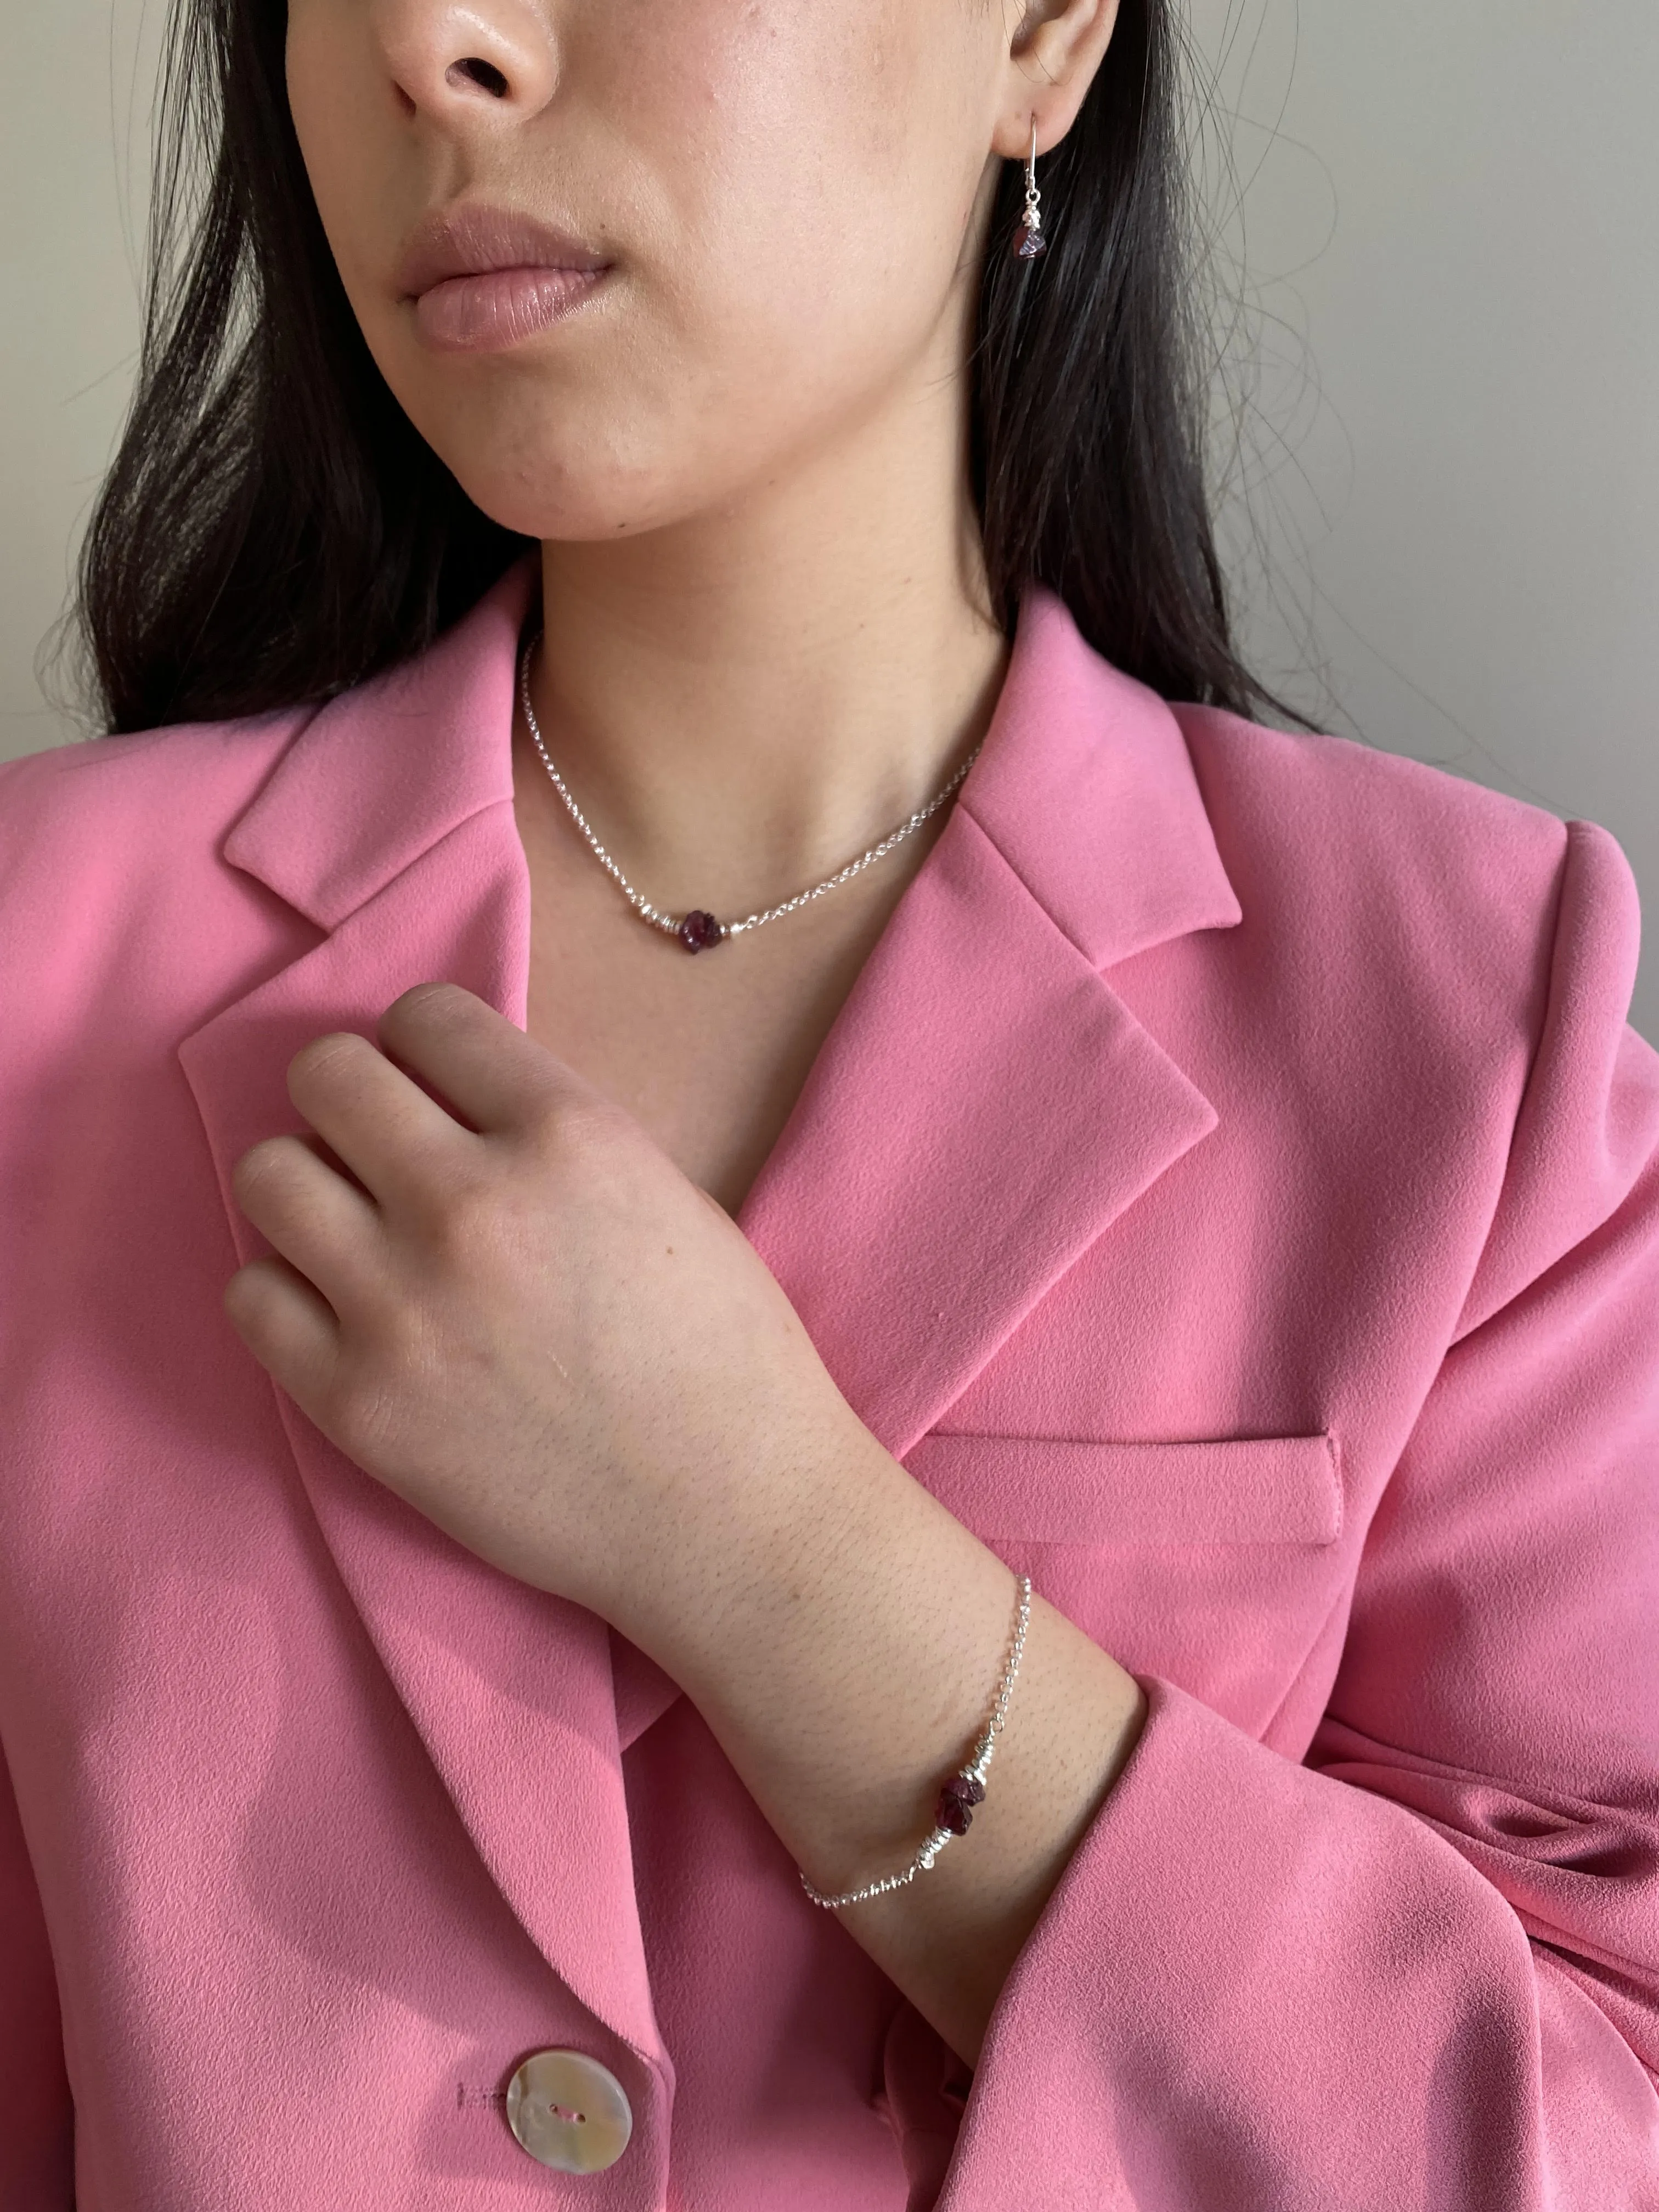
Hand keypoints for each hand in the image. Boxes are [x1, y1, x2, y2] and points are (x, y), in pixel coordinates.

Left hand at [222, 981, 865, 1633]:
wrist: (729, 1513)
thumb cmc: (720, 1352)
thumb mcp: (659, 1191)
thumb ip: (548, 1131)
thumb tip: (444, 1094)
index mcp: (566, 1134)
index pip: (426, 1015)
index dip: (425, 1048)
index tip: (436, 1088)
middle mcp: (472, 1202)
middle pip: (325, 1075)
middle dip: (353, 1100)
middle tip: (385, 1151)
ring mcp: (403, 1306)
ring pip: (267, 1175)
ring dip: (308, 1188)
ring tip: (355, 1231)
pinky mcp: (357, 1404)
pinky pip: (250, 1296)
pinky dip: (287, 1293)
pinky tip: (344, 1312)